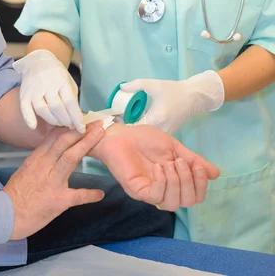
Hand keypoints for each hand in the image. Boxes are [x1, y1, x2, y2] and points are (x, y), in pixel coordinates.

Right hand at [3, 122, 104, 238]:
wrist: (7, 215)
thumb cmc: (17, 193)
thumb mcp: (26, 168)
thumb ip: (41, 157)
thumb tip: (55, 145)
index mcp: (37, 158)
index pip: (54, 137)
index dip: (69, 126)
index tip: (82, 119)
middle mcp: (44, 166)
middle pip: (64, 142)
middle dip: (81, 131)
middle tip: (96, 123)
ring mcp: (52, 182)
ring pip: (70, 158)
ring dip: (86, 145)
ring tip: (100, 135)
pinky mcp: (58, 201)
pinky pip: (77, 196)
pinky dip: (90, 194)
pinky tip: (100, 193)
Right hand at [13, 50, 84, 132]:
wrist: (38, 61)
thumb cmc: (57, 75)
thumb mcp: (69, 82)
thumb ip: (73, 99)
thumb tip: (79, 118)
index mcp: (61, 80)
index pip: (70, 101)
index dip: (76, 117)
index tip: (81, 129)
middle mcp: (47, 84)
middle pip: (57, 107)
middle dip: (66, 121)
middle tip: (70, 126)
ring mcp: (35, 89)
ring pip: (42, 110)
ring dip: (53, 121)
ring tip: (60, 123)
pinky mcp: (24, 93)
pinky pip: (25, 108)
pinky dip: (28, 118)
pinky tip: (34, 126)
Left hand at [91, 123, 219, 210]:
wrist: (121, 134)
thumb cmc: (145, 139)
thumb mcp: (174, 147)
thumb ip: (192, 159)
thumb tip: (215, 173)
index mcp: (174, 181)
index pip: (195, 196)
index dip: (201, 185)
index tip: (198, 165)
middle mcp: (164, 190)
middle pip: (187, 202)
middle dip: (189, 182)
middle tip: (180, 162)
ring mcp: (150, 192)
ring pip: (172, 203)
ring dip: (176, 182)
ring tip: (169, 163)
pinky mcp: (137, 191)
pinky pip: (156, 196)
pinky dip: (162, 182)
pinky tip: (159, 168)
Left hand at [120, 71, 223, 134]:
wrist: (193, 97)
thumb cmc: (174, 91)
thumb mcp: (153, 85)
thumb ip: (135, 85)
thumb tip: (121, 87)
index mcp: (156, 119)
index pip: (133, 127)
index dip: (122, 122)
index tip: (115, 116)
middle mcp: (160, 130)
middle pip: (138, 132)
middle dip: (127, 125)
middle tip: (118, 116)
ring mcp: (165, 134)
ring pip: (145, 135)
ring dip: (136, 128)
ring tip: (127, 117)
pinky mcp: (168, 134)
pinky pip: (152, 134)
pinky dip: (145, 128)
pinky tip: (140, 119)